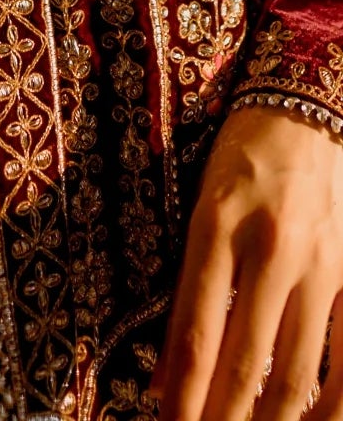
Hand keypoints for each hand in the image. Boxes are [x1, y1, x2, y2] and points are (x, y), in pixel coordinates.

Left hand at [155, 106, 342, 420]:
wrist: (312, 104)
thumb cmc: (245, 157)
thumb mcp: (200, 206)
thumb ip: (189, 291)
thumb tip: (167, 374)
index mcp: (216, 224)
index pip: (194, 332)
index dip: (181, 396)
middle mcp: (269, 246)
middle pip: (244, 362)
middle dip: (221, 420)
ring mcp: (320, 261)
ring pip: (297, 373)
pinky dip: (331, 404)